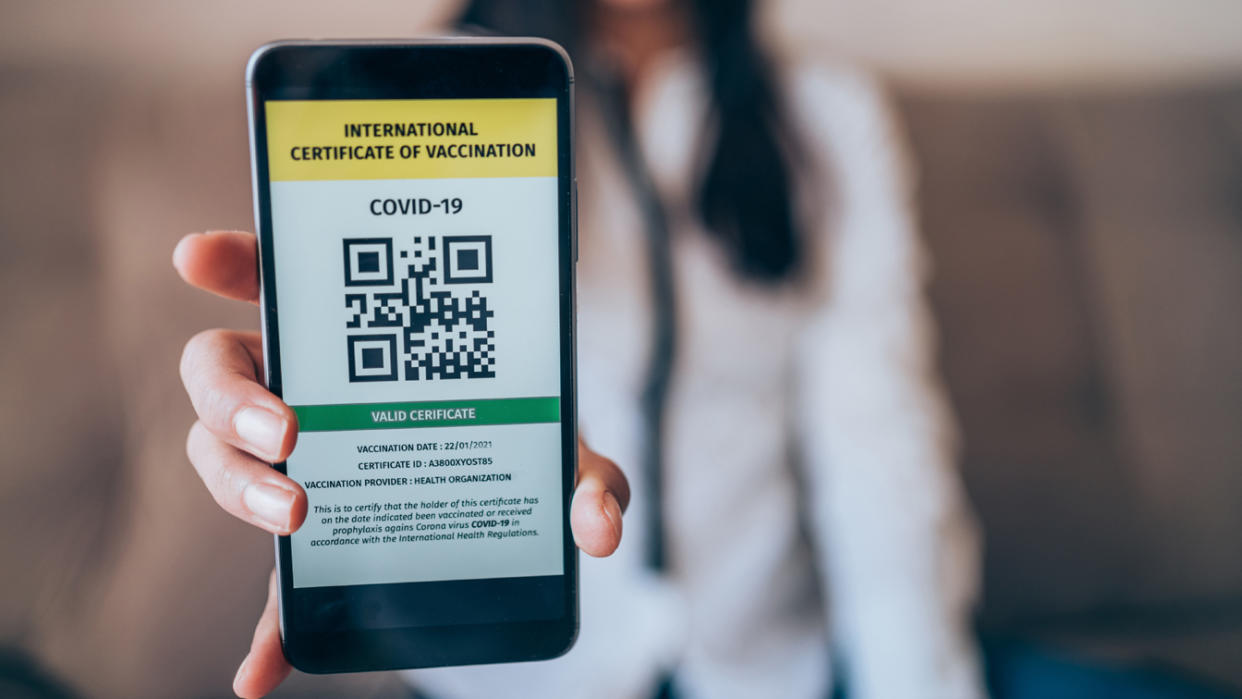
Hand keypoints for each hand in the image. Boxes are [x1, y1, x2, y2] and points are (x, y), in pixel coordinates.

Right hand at [174, 230, 629, 697]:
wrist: (519, 503)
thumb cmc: (528, 439)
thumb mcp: (562, 445)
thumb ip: (590, 474)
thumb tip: (596, 525)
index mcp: (355, 335)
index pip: (279, 276)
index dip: (233, 260)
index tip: (198, 258)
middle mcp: (308, 386)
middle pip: (220, 370)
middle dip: (233, 396)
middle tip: (288, 430)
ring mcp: (298, 463)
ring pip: (219, 458)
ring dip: (238, 485)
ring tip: (295, 514)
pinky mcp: (317, 543)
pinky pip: (274, 587)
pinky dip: (267, 632)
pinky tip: (261, 674)